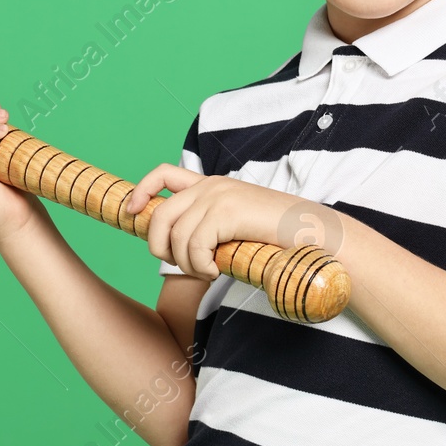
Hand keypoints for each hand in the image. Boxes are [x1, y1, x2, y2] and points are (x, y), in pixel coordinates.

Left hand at [124, 165, 308, 279]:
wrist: (313, 233)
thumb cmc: (277, 238)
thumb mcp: (235, 227)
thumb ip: (209, 228)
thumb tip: (177, 250)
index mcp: (210, 185)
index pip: (162, 174)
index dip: (141, 191)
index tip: (131, 213)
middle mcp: (210, 185)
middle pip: (159, 213)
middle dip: (160, 246)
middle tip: (183, 266)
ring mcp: (217, 196)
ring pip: (175, 236)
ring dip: (187, 264)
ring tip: (209, 272)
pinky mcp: (226, 211)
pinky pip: (193, 246)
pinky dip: (200, 266)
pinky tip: (218, 271)